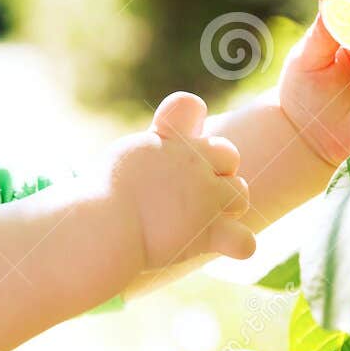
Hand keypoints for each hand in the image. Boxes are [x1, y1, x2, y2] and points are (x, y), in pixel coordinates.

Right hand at [111, 92, 253, 268]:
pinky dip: (238, 243)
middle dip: (218, 169)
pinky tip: (225, 243)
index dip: (190, 121)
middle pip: (229, 153)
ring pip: (241, 193)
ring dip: (230, 204)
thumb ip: (156, 143)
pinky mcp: (209, 232)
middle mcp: (195, 163)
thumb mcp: (128, 154)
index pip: (192, 106)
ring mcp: (207, 197)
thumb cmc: (105, 193)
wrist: (106, 224)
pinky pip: (244, 240)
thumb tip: (168, 141)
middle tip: (193, 190)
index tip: (179, 143)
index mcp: (170, 139)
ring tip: (206, 216)